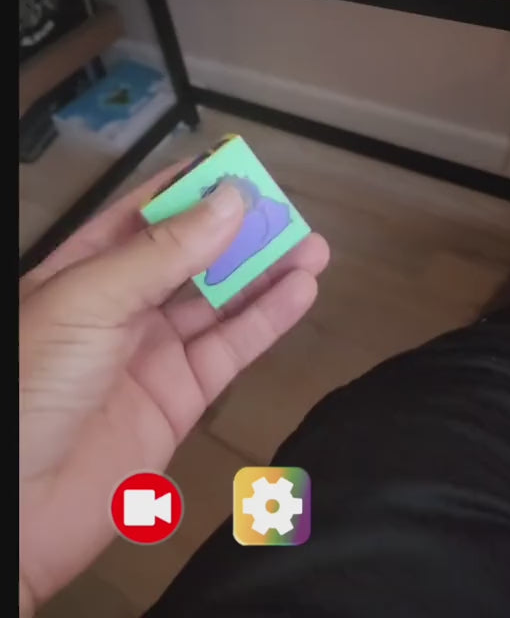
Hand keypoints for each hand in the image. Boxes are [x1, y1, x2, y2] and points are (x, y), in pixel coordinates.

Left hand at [19, 161, 328, 614]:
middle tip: (286, 210)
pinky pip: (231, 349)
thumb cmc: (33, 386)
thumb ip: (165, 252)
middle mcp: (119, 306)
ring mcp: (151, 352)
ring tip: (312, 244)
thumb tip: (228, 200)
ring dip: (265, 271)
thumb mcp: (92, 299)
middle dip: (238, 231)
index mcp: (83, 270)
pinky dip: (268, 320)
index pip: (145, 215)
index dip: (193, 190)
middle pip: (190, 256)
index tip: (239, 169)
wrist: (19, 508)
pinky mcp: (180, 399)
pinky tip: (301, 290)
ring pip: (219, 300)